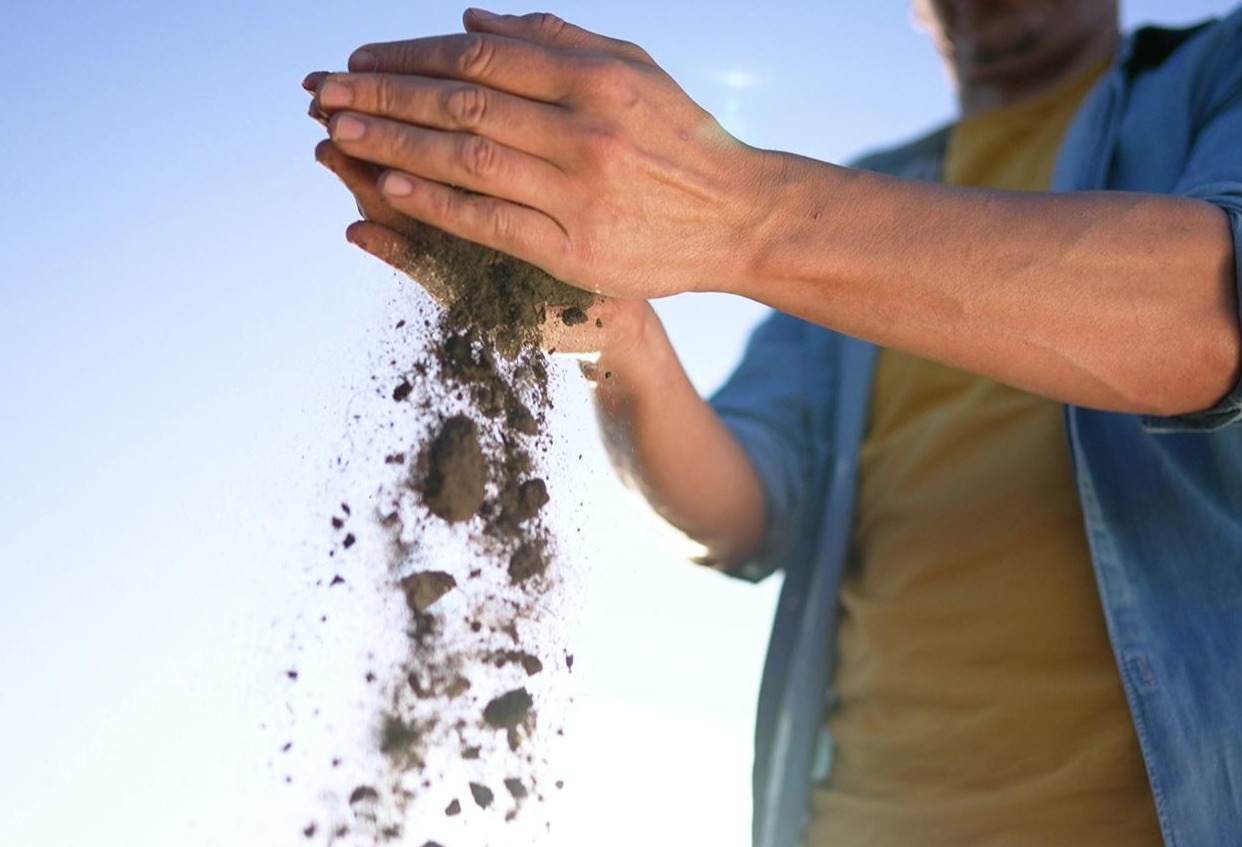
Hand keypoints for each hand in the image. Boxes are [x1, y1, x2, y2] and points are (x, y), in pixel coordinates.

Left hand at [304, 9, 772, 299]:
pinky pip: (491, 224)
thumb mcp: (632, 69)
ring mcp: (577, 192)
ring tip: (338, 135)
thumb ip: (557, 41)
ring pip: (465, 161)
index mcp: (592, 76)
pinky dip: (437, 204)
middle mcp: (582, 129)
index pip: (477, 59)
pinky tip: (390, 189)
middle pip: (459, 103)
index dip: (408, 56)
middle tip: (323, 92)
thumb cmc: (682, 139)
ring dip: (393, 146)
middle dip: (382, 96)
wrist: (739, 218)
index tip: (360, 60)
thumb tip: (475, 23)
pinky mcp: (576, 250)